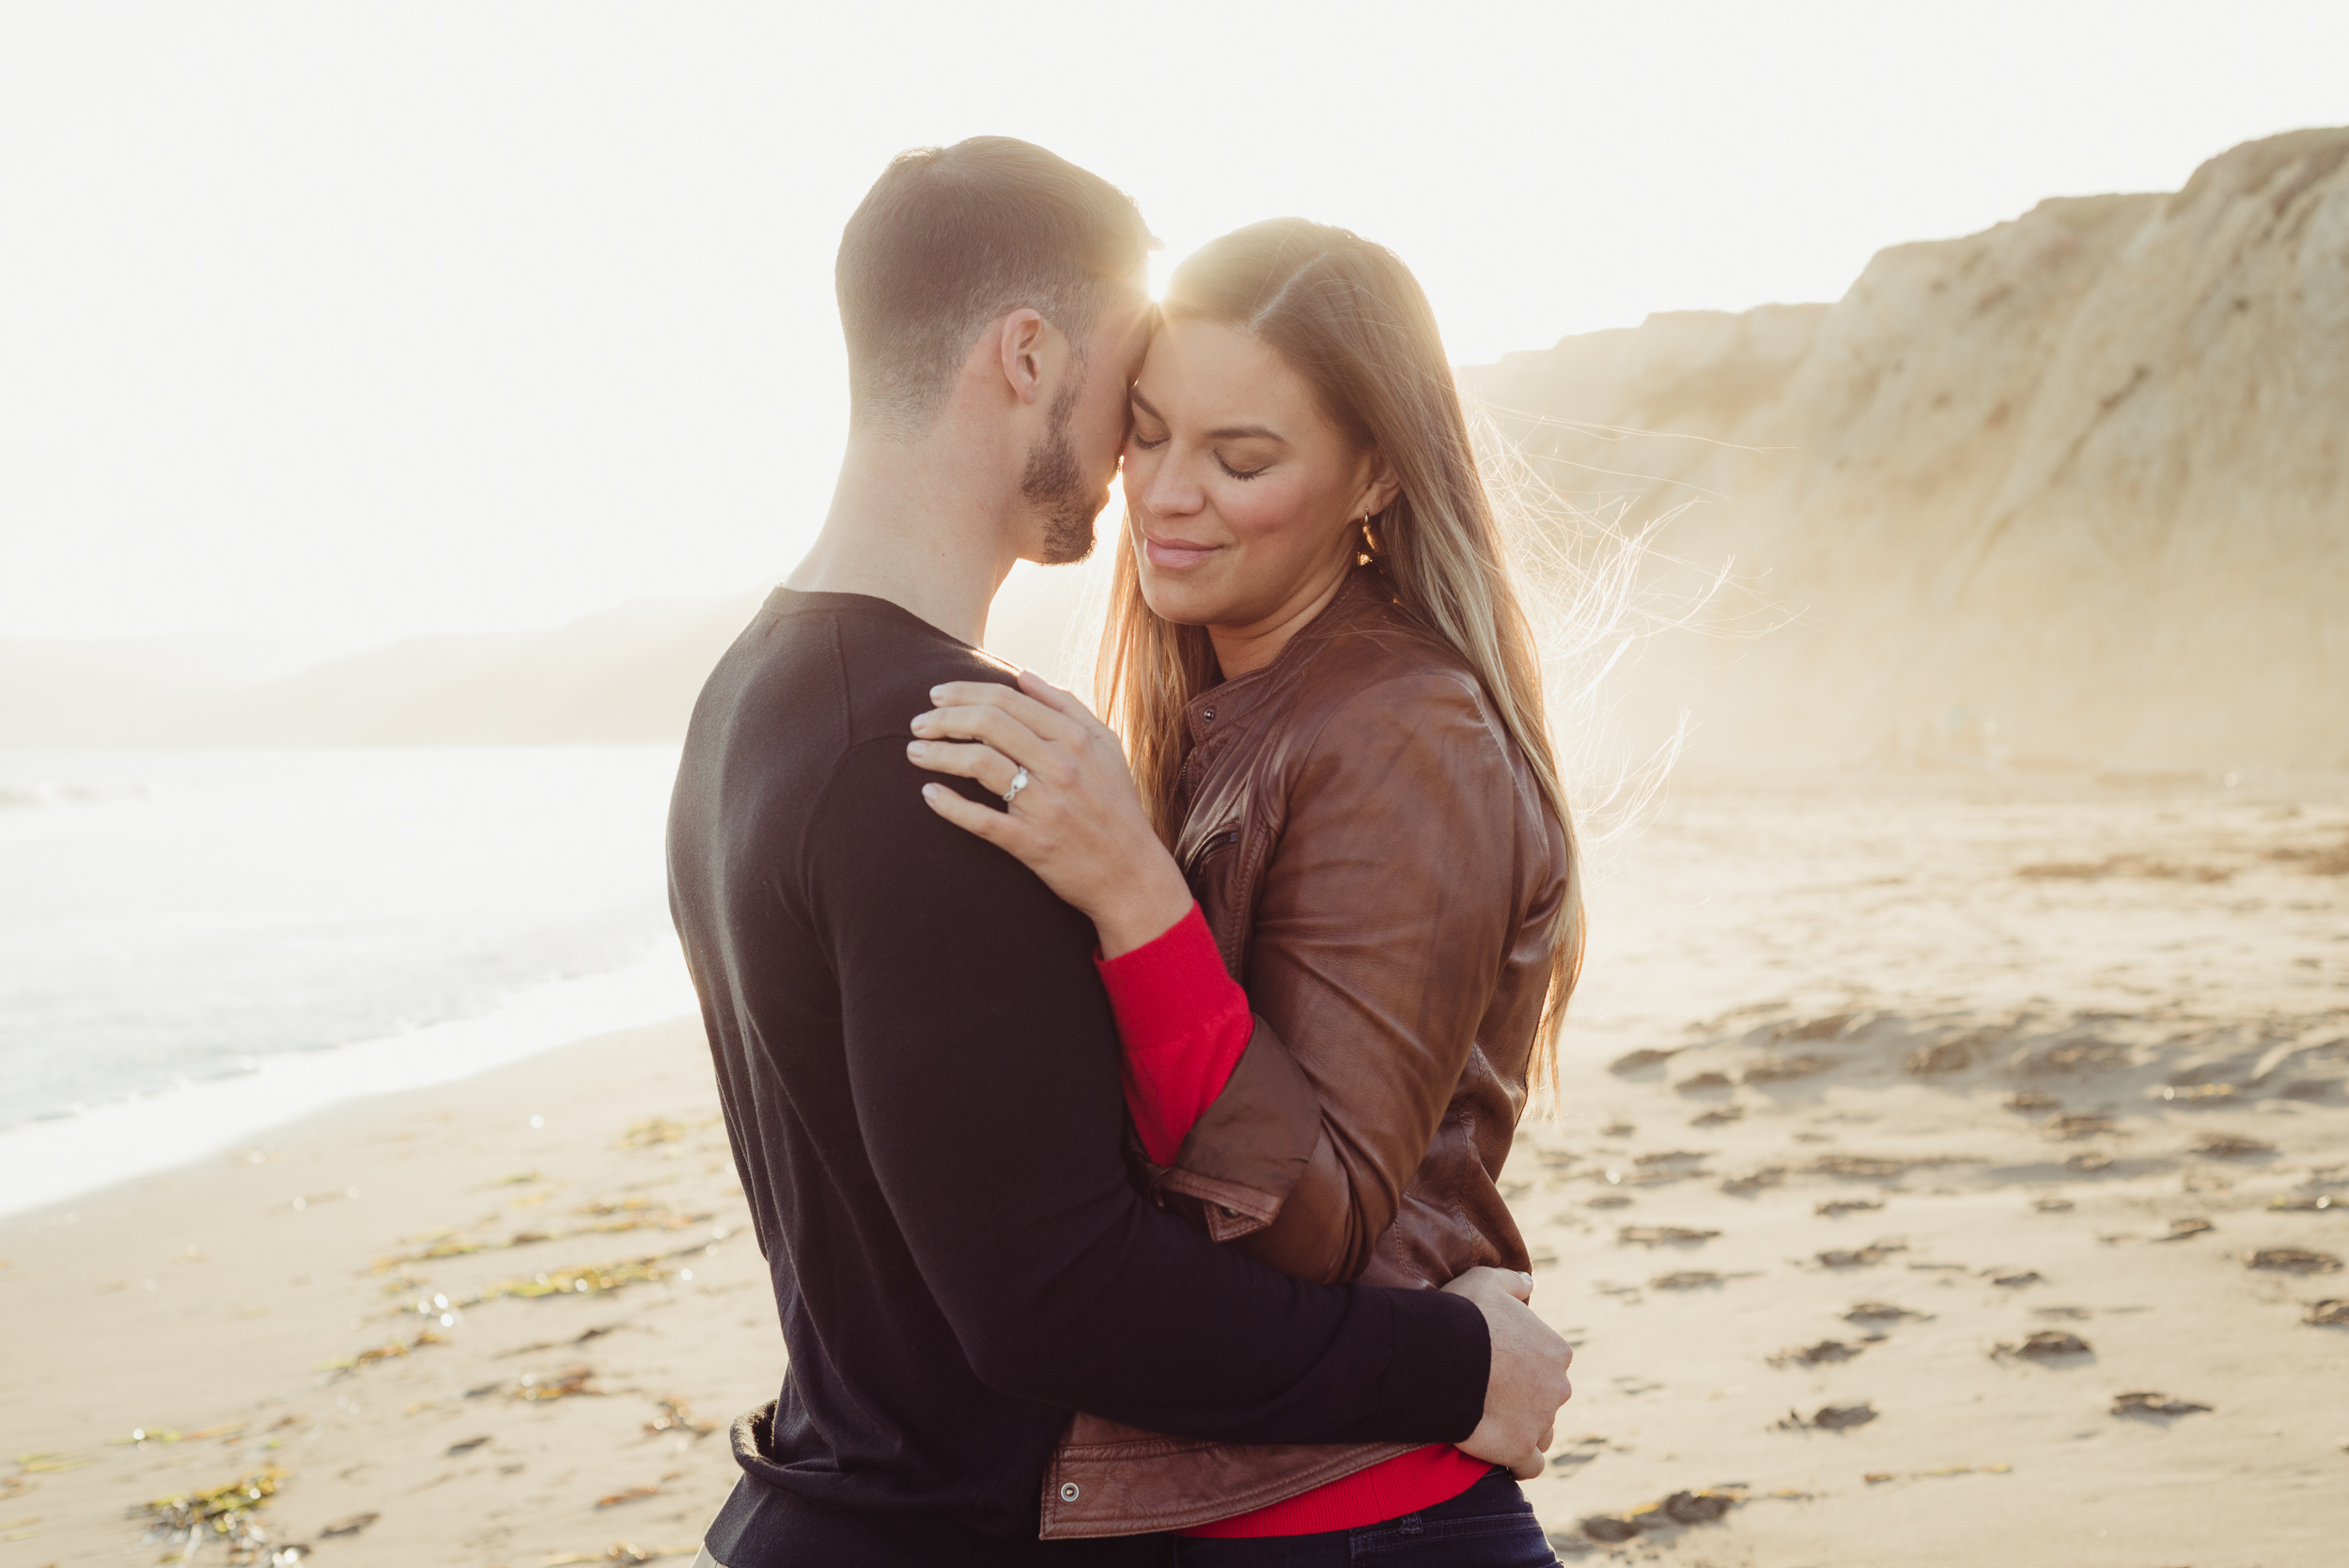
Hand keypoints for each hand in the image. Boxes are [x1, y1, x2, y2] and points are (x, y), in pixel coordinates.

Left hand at [909, 672, 1193, 956]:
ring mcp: (1046, 806)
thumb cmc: (1116, 806)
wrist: (1132, 875)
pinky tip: (929, 793)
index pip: (1008, 700)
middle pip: (988, 725)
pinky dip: (949, 805)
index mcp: (1076, 738)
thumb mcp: (1106, 747)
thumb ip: (1067, 706)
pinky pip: (981, 820)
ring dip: (938, 754)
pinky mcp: (1032, 844)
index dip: (964, 692)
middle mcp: (1061, 767)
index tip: (936, 695)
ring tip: (914, 751)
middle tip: (918, 723)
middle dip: (944, 718)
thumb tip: (1023, 674)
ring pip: (980, 765)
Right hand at [1443, 1266, 1571, 1480]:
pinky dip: (1519, 1463)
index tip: (1495, 1366)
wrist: (1440, 1356)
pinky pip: (1531, 1466)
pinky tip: (1500, 1456)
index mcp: (1556, 1350)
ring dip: (1524, 1430)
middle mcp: (1558, 1386)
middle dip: (1525, 1399)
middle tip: (1487, 1394)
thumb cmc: (1462, 1315)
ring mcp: (1541, 1420)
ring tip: (1491, 1425)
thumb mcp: (1488, 1281)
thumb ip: (1514, 1283)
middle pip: (1547, 1398)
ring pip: (1542, 1432)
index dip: (1521, 1366)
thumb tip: (1530, 1284)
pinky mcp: (1521, 1448)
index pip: (1548, 1364)